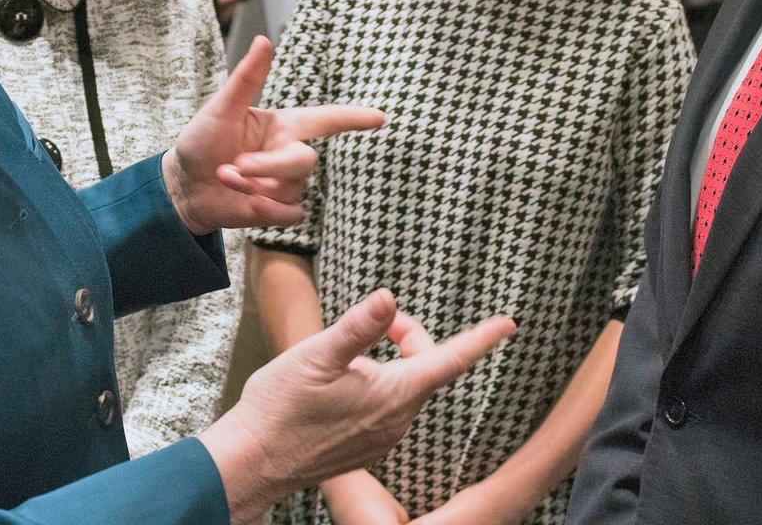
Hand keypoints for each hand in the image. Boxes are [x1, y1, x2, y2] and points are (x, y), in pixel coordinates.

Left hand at [164, 36, 383, 233]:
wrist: (183, 186)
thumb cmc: (201, 141)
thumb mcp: (220, 107)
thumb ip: (246, 78)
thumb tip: (264, 40)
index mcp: (282, 125)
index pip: (326, 119)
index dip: (354, 118)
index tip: (381, 117)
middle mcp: (288, 153)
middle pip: (305, 161)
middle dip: (270, 166)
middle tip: (235, 165)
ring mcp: (284, 183)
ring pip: (294, 188)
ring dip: (256, 186)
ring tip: (225, 179)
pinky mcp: (277, 209)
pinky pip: (293, 214)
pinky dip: (269, 211)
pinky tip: (246, 203)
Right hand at [200, 290, 515, 523]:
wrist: (253, 462)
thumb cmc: (280, 408)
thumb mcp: (317, 354)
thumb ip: (358, 327)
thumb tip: (388, 298)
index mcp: (394, 395)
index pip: (450, 360)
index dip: (481, 339)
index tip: (508, 324)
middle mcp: (397, 421)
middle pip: (424, 367)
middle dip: (408, 338)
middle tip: (374, 324)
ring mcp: (383, 439)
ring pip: (405, 388)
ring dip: (390, 364)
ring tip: (345, 359)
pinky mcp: (366, 449)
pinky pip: (388, 409)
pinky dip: (377, 387)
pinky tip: (339, 386)